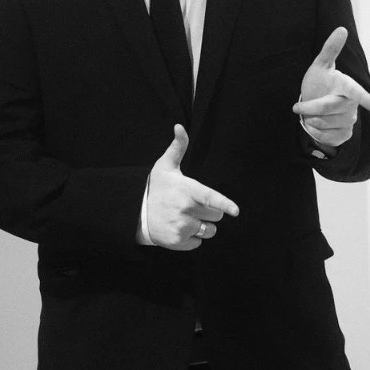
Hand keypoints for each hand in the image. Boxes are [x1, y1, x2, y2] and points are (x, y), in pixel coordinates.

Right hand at [147, 125, 239, 250]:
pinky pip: (199, 243)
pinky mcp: (178, 242)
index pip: (210, 198)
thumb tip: (179, 127)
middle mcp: (185, 210)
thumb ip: (178, 147)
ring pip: (210, 231)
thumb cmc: (156, 187)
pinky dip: (193, 238)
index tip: (235, 211)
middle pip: (217, 216)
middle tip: (195, 206)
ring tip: (188, 218)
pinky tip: (181, 228)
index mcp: (187, 190)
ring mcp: (181, 227)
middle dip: (210, 212)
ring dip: (204, 226)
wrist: (134, 212)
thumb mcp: (165, 166)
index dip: (224, 205)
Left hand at [292, 27, 369, 148]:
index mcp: (347, 86)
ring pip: (326, 123)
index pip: (355, 91)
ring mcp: (349, 120)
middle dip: (310, 108)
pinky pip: (328, 137)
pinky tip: (314, 126)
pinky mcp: (344, 134)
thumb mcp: (321, 66)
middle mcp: (351, 104)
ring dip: (312, 121)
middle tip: (297, 107)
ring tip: (309, 115)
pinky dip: (315, 133)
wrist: (314, 107)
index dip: (364, 98)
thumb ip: (330, 49)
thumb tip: (342, 29)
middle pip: (329, 107)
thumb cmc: (319, 84)